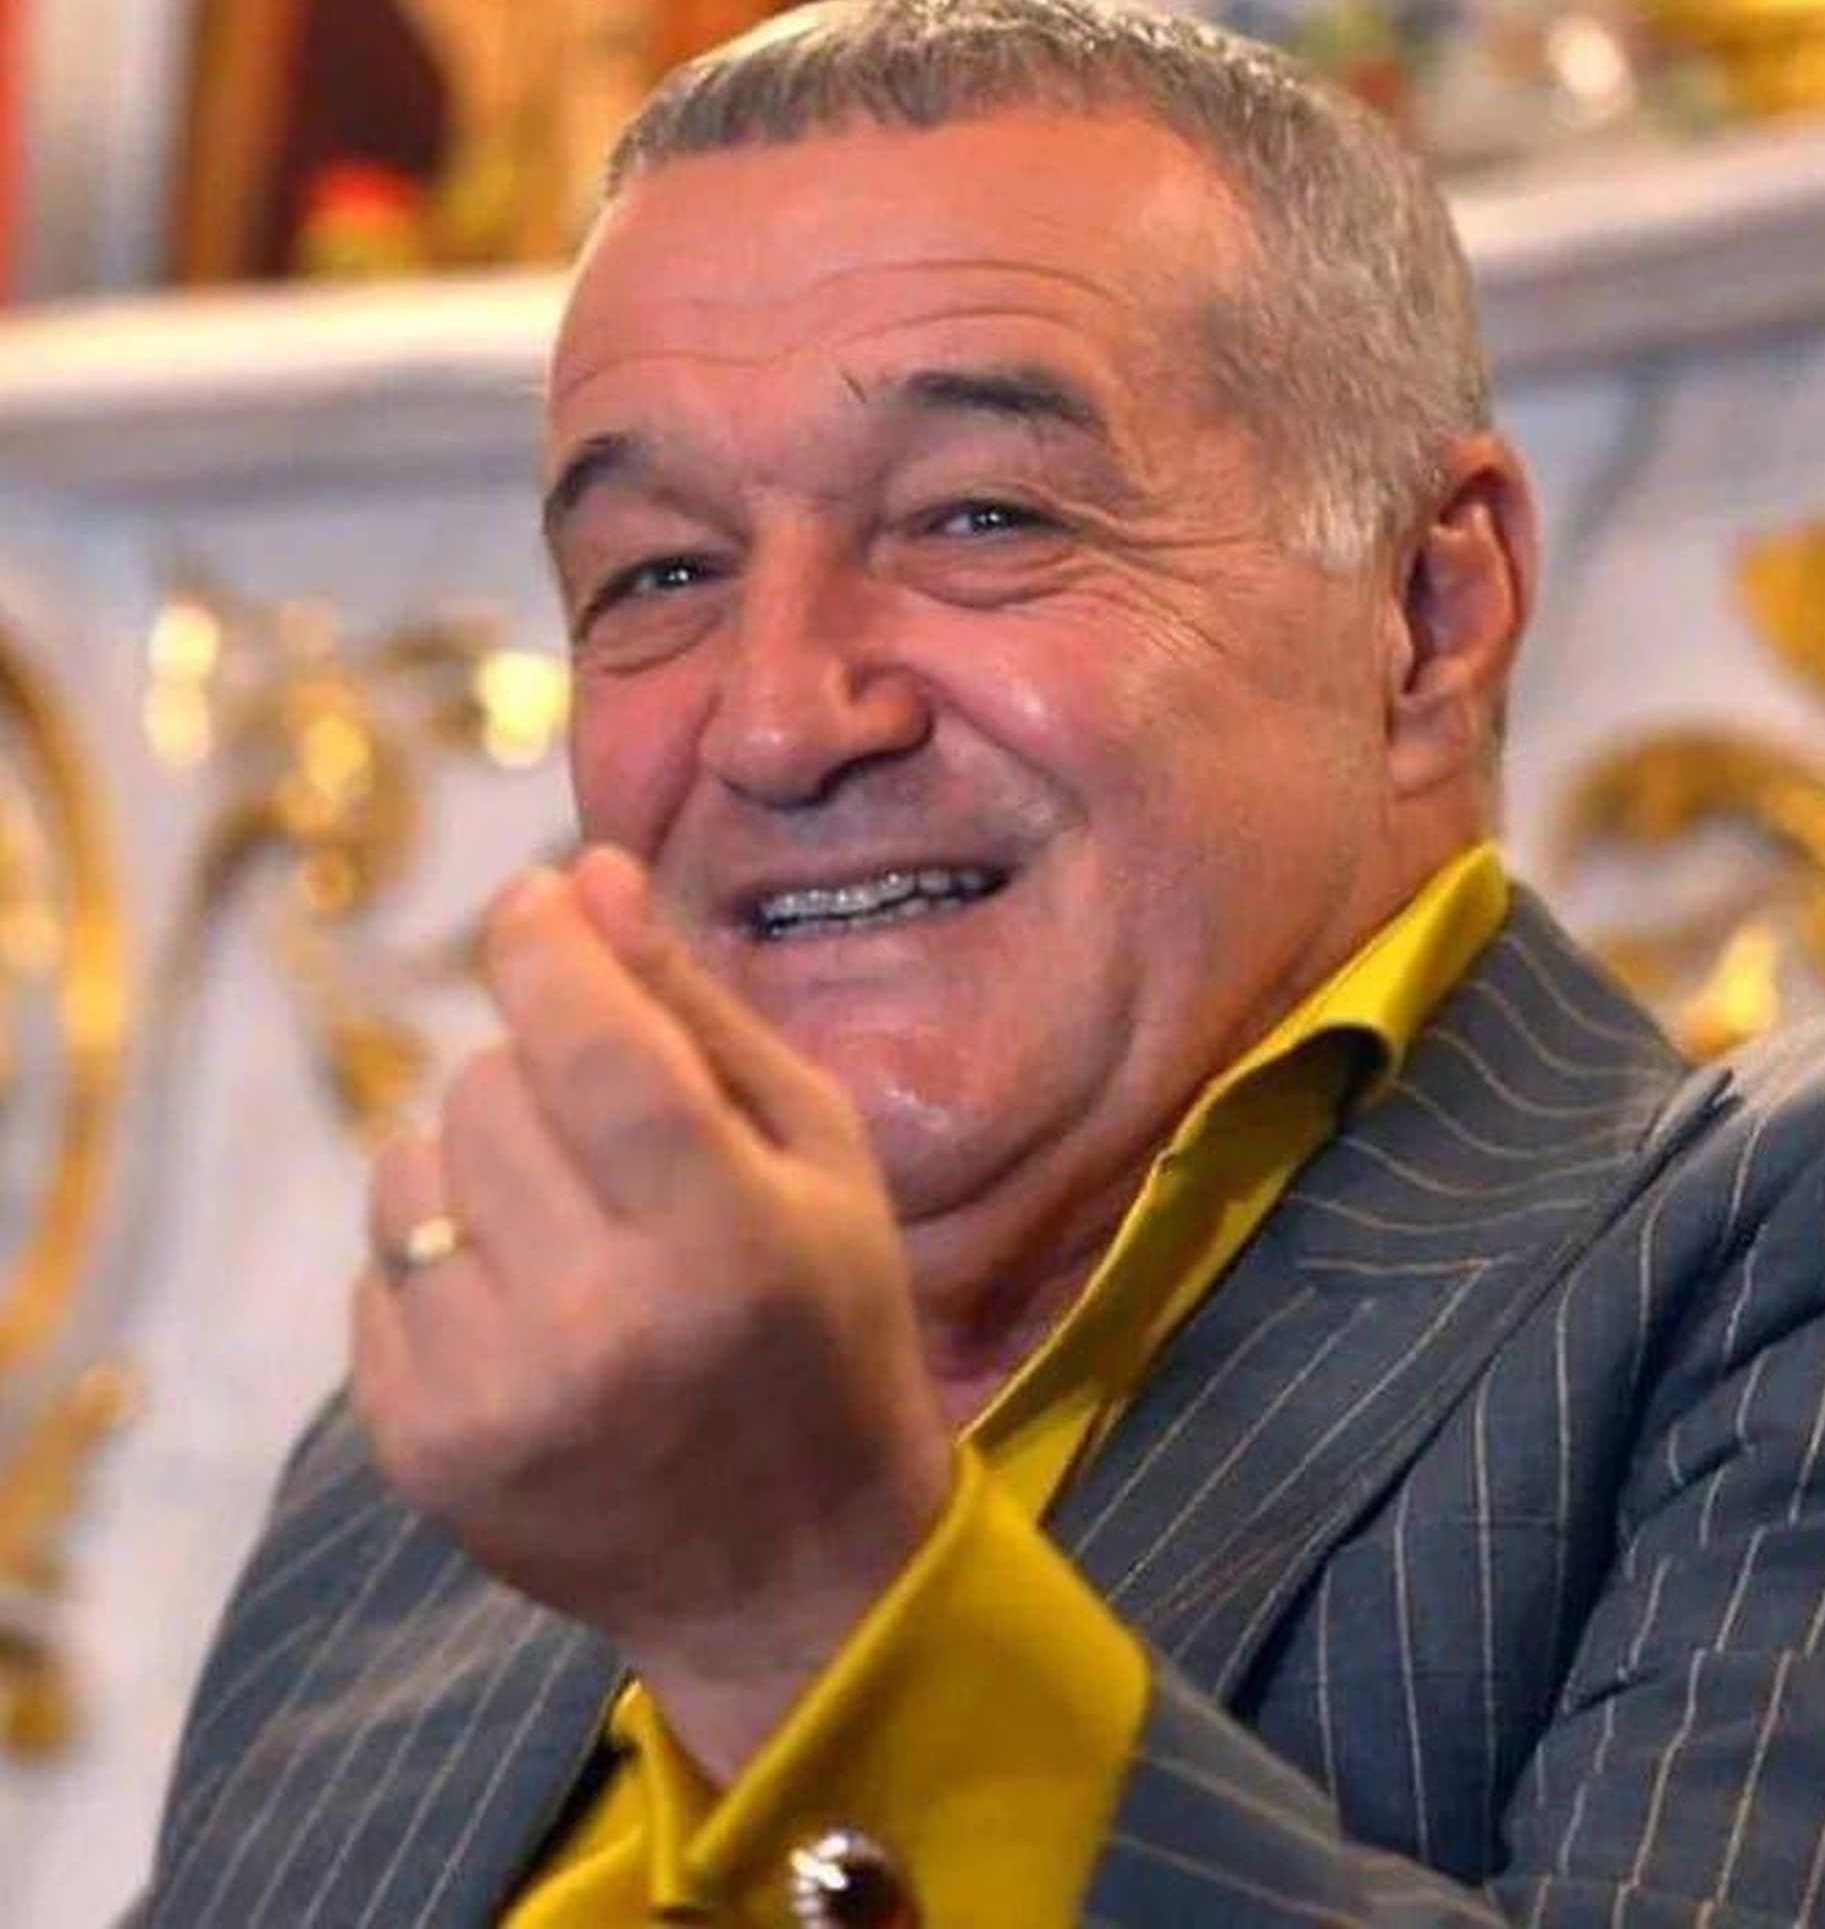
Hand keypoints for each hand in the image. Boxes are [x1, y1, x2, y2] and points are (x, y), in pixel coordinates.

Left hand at [351, 846, 954, 1776]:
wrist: (791, 1569)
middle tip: (610, 1133)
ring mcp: (493, 1400)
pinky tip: (526, 1303)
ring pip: (408, 1168)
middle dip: (539, 1069)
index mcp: (724, 1241)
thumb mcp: (820, 1155)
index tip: (534, 901)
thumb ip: (700, 1010)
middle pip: (488, 1089)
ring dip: (477, 1160)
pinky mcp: (419, 1452)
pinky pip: (374, 1268)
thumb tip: (585, 875)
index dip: (542, 942)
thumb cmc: (830, 1328)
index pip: (586, 1039)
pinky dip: (440, 1253)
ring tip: (566, 1222)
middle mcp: (597, 1326)